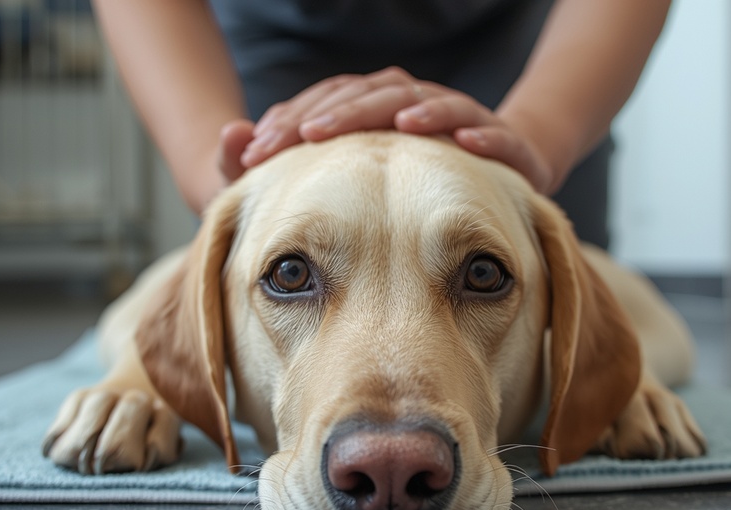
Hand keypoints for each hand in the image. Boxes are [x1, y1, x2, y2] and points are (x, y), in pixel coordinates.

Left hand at [237, 67, 556, 193]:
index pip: (325, 103)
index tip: (257, 153)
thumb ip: (280, 163)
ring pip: (428, 101)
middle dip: (339, 115)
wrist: (488, 194)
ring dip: (412, 109)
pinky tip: (464, 140)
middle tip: (306, 138)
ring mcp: (454, 117)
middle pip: (371, 95)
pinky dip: (478, 130)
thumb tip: (232, 134)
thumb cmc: (400, 191)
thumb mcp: (334, 185)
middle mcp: (408, 104)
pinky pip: (492, 129)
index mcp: (368, 109)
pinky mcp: (498, 140)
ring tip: (394, 125)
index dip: (291, 122)